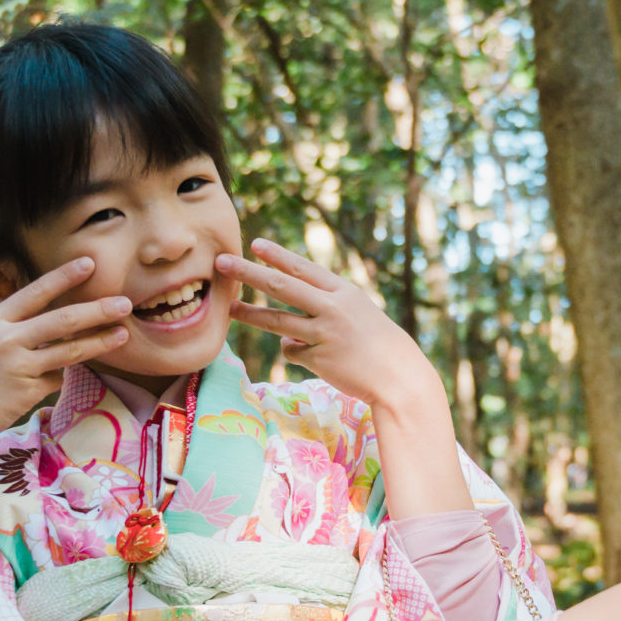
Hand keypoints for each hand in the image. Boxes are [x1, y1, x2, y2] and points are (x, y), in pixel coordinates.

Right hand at [0, 258, 130, 452]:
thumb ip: (14, 330)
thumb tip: (54, 325)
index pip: (35, 292)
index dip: (63, 277)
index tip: (89, 263)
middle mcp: (7, 339)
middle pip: (62, 320)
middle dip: (97, 309)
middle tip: (124, 302)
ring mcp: (19, 366)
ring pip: (69, 350)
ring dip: (100, 341)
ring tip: (123, 333)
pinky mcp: (27, 391)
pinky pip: (58, 378)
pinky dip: (65, 374)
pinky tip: (67, 373)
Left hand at [218, 240, 443, 418]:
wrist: (399, 376)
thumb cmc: (378, 343)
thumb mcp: (357, 313)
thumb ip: (325, 307)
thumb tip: (292, 319)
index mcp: (343, 292)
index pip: (304, 269)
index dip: (278, 256)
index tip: (255, 244)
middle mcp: (332, 308)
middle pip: (282, 287)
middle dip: (249, 273)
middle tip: (222, 262)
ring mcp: (324, 334)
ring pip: (277, 321)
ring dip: (250, 314)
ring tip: (229, 308)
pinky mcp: (319, 359)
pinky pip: (293, 351)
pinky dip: (295, 350)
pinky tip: (316, 356)